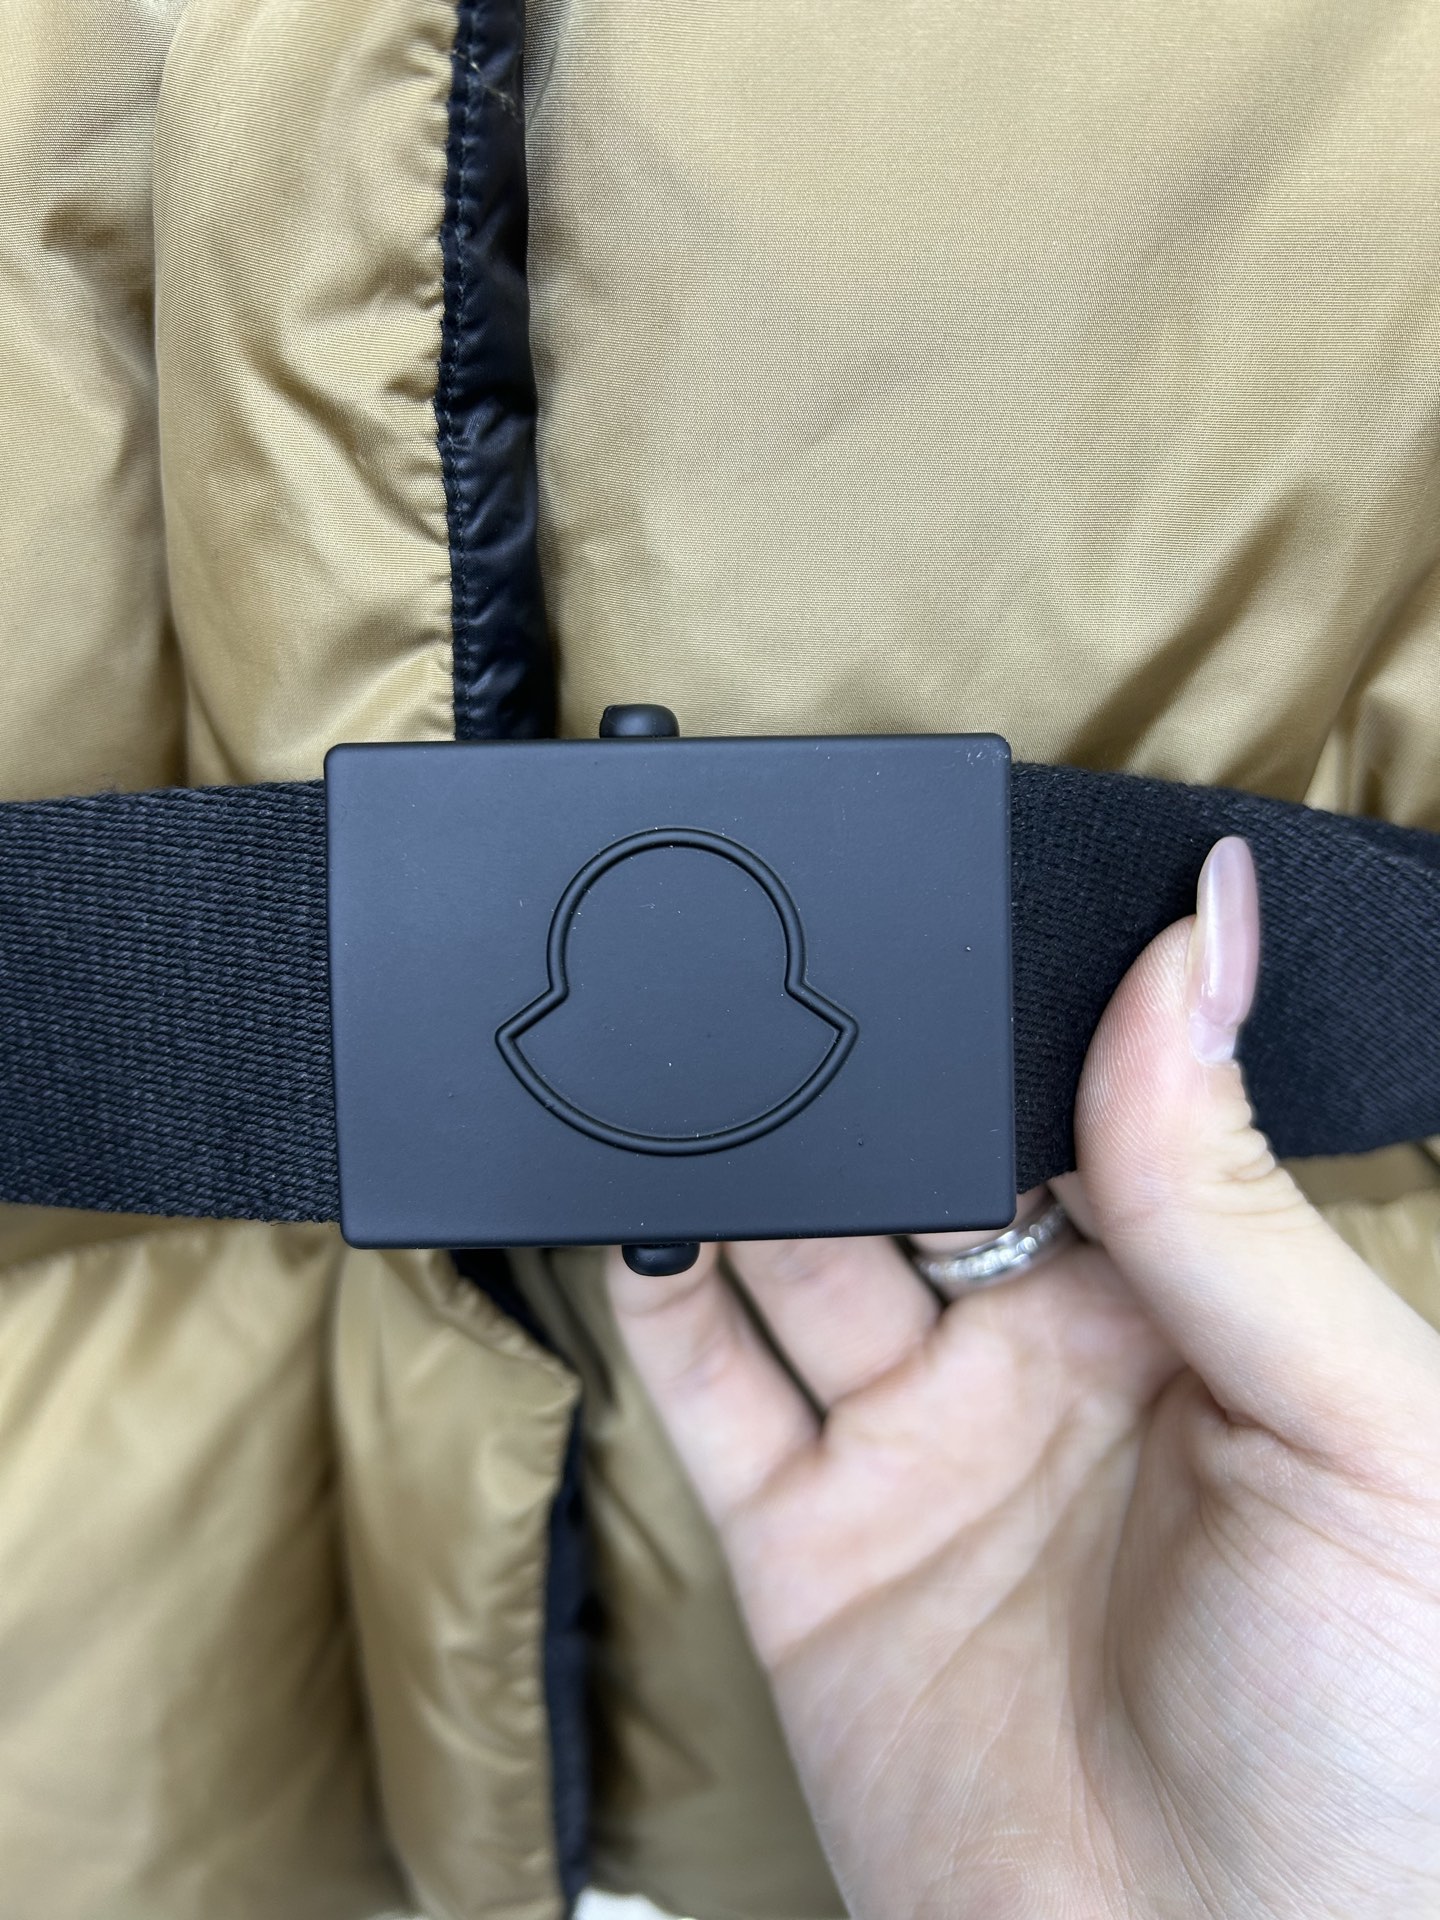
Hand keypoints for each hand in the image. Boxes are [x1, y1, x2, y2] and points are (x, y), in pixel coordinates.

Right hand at [607, 839, 1439, 1918]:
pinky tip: (641, 1205)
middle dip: (871, 1079)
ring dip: (751, 1155)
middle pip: (921, 1158)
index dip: (1026, 1015)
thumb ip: (1238, 1199)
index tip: (959, 914)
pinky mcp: (808, 1543)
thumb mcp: (1368, 1437)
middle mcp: (1048, 1359)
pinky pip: (706, 1384)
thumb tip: (1200, 947)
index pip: (1087, 1105)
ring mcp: (919, 1446)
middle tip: (808, 985)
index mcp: (1198, 1308)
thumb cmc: (1376, 1753)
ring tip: (706, 1074)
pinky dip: (654, 1286)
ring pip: (799, 1244)